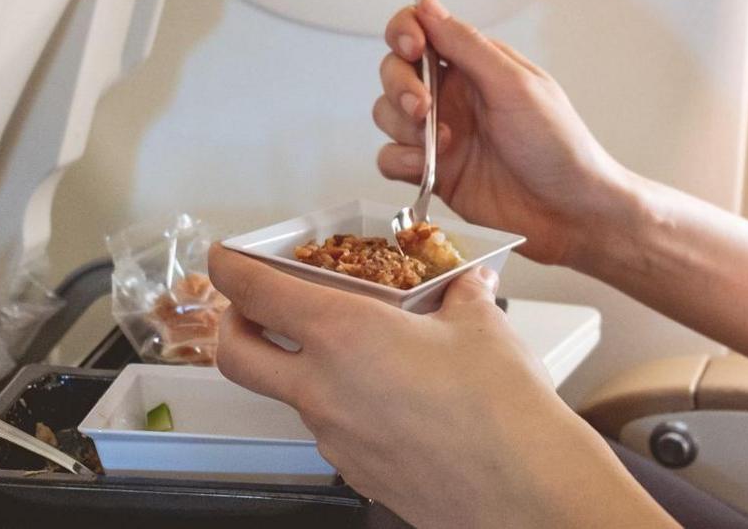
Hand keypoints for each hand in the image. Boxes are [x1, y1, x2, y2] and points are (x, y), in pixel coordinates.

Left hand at [208, 246, 662, 527]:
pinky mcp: (354, 472)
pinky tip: (386, 399)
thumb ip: (461, 295)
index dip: (230, 268)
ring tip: (348, 353)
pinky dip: (340, 407)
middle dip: (232, 327)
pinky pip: (329, 430)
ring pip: (286, 395)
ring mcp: (333, 437)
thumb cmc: (500, 407)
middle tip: (251, 309)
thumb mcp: (481, 325)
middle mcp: (322, 388)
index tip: (225, 257)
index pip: (256, 293)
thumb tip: (468, 283)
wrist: (522, 488)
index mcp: (343, 334)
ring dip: (297, 369)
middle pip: (236, 356)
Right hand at [374, 0, 635, 268]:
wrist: (571, 211)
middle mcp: (452, 94)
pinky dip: (400, 160)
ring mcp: (439, 134)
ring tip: (441, 143)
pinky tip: (427, 168)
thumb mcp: (515, 86)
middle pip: (394, 70)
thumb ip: (467, 46)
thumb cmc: (558, 144)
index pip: (421, 28)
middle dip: (399, 84)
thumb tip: (426, 4)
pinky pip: (391, 158)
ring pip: (387, 113)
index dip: (404, 31)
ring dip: (401, 124)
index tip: (412, 49)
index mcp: (475, 64)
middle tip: (422, 107)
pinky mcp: (433, 172)